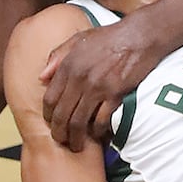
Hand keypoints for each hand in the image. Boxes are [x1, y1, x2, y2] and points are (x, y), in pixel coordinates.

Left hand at [40, 22, 156, 150]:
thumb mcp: (79, 40)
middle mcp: (80, 78)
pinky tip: (97, 134)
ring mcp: (97, 87)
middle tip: (62, 141)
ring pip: (79, 122)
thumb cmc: (110, 37)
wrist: (140, 36)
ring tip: (77, 145)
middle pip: (62, 115)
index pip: (50, 98)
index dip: (48, 116)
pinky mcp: (115, 94)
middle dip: (59, 133)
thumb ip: (58, 56)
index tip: (52, 123)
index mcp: (69, 65)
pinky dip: (97, 131)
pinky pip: (101, 120)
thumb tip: (41, 77)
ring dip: (76, 138)